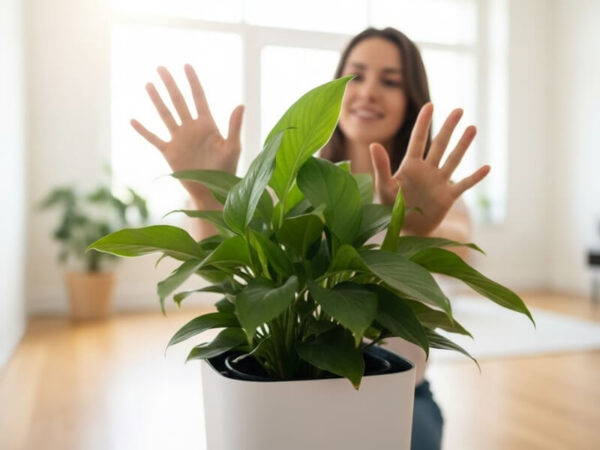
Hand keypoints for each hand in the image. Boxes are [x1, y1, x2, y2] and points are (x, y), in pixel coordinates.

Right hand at [130, 64, 243, 207]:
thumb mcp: (232, 147)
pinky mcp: (170, 152)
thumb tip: (241, 104)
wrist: (212, 191)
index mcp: (208, 125)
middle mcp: (191, 128)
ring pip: (165, 115)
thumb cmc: (226, 170)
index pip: (199, 98)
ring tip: (148, 84)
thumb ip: (234, 126)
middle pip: (179, 101)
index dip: (193, 82)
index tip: (186, 66)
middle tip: (161, 67)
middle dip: (170, 84)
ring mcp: (179, 139)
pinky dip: (143, 131)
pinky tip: (133, 120)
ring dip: (157, 100)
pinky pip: (154, 139)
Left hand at [370, 103, 489, 235]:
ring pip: (453, 160)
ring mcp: (439, 182)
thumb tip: (374, 144)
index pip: (418, 140)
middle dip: (448, 128)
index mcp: (410, 166)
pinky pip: (464, 185)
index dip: (423, 123)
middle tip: (459, 110)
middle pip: (439, 145)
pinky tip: (487, 167)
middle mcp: (427, 170)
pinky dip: (475, 177)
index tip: (430, 105)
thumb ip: (381, 165)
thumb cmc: (390, 207)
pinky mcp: (448, 197)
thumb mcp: (384, 186)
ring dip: (463, 145)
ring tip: (472, 128)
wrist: (404, 230)